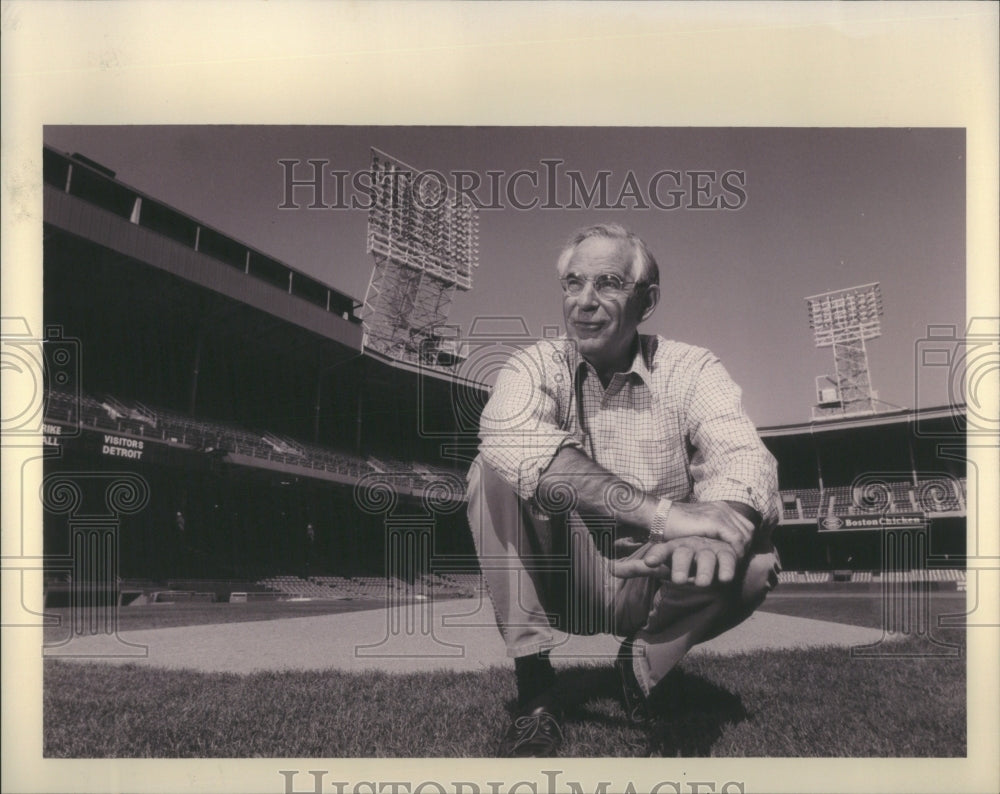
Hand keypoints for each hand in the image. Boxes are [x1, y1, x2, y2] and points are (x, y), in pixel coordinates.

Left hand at [611, 536, 739, 586]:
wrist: (710, 547)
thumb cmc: (680, 560)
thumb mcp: (660, 565)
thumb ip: (637, 568)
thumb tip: (610, 569)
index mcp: (672, 548)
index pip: (662, 550)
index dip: (656, 556)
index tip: (649, 562)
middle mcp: (689, 547)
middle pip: (684, 554)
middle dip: (682, 566)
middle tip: (679, 580)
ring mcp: (708, 549)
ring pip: (707, 558)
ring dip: (706, 570)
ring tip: (703, 583)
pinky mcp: (727, 554)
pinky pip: (729, 559)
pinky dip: (728, 568)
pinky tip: (725, 578)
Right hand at [660, 501, 752, 555]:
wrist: (660, 516)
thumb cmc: (674, 526)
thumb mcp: (698, 528)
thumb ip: (710, 533)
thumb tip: (719, 548)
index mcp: (720, 508)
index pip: (744, 526)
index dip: (743, 542)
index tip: (735, 556)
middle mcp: (723, 508)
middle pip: (748, 530)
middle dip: (745, 547)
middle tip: (736, 562)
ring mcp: (720, 513)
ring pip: (745, 534)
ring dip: (741, 551)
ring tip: (732, 563)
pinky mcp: (715, 521)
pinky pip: (736, 538)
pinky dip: (736, 551)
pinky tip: (728, 560)